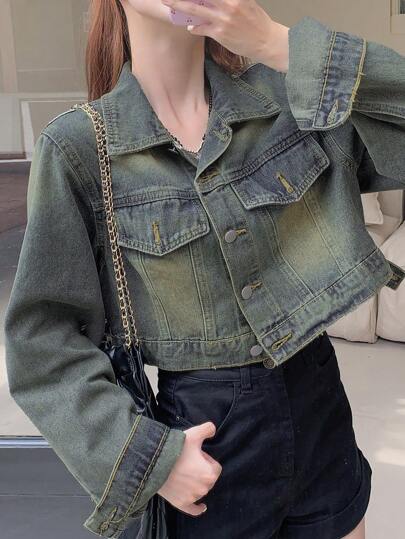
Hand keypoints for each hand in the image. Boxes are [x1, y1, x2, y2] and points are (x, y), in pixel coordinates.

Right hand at [157, 421, 221, 515]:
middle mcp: (204, 488)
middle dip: (201, 471)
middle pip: (208, 478)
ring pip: (199, 489)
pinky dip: (197, 508)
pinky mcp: (181, 504)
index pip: (215, 466)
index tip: (195, 455)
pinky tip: (202, 507)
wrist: (154, 463)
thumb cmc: (176, 449)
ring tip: (181, 471)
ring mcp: (192, 498)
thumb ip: (207, 429)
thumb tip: (213, 429)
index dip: (205, 459)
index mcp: (210, 473)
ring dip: (195, 483)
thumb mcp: (194, 434)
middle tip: (187, 462)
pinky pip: (193, 509)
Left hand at [161, 0, 288, 72]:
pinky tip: (189, 27)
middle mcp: (229, 3)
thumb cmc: (256, 22)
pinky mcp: (220, 33)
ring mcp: (223, 18)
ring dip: (179, 5)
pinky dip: (194, 27)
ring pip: (195, 9)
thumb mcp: (246, 2)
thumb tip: (212, 1)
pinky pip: (201, 28)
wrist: (266, 41)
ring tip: (168, 1)